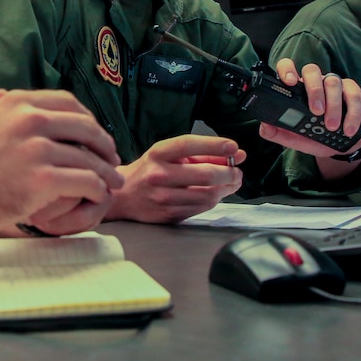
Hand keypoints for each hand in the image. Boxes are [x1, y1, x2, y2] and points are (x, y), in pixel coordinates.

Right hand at [0, 89, 123, 236]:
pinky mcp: (42, 179)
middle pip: (85, 127)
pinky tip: (98, 195)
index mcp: (17, 103)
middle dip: (104, 145)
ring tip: (112, 183)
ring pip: (89, 158)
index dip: (88, 120)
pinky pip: (85, 181)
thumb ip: (1, 110)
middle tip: (112, 159)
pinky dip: (97, 189)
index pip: (68, 102)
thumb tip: (3, 97)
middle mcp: (30, 120)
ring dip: (106, 172)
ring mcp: (37, 149)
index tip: (96, 134)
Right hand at [105, 135, 244, 223]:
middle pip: (205, 174)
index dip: (214, 145)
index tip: (233, 147)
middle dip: (229, 173)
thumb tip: (237, 154)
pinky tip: (215, 193)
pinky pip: (201, 208)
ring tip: (231, 183)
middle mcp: (158, 175)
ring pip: (208, 195)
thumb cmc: (149, 170)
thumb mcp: (169, 155)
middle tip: (237, 172)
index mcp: (158, 154)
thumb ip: (203, 154)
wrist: (123, 196)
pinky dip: (214, 200)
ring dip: (226, 189)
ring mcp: (163, 197)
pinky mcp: (169, 215)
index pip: (189, 145)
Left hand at [261, 61, 360, 159]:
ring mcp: (335, 85)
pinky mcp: (353, 92)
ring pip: (333, 82)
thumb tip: (263, 126)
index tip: (289, 81)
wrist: (340, 146)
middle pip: (312, 70)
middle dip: (314, 90)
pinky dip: (352, 114)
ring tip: (331, 126)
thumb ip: (276, 132)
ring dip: (333, 105)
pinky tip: (348, 129)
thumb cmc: (314, 137)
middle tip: (316, 112)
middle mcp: (315, 82)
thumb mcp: (293, 137)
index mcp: (297, 89)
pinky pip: (354, 95)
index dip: (287, 69)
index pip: (288, 68)